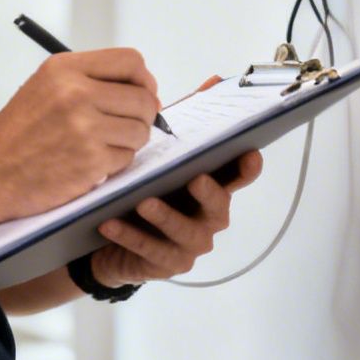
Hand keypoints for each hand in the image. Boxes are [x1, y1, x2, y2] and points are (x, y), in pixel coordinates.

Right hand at [0, 48, 161, 221]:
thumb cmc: (17, 132)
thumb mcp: (46, 87)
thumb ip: (92, 81)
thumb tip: (148, 92)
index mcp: (65, 69)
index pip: (131, 61)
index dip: (143, 80)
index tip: (139, 94)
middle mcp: (77, 93)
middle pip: (143, 98)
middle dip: (142, 115)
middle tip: (123, 127)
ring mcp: (85, 128)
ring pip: (140, 130)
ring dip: (129, 141)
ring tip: (102, 145)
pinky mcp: (91, 162)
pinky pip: (127, 157)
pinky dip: (115, 163)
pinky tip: (91, 163)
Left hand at [91, 151, 264, 285]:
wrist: (115, 244)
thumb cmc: (143, 195)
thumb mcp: (155, 167)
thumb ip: (173, 137)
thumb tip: (192, 95)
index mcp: (210, 191)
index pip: (235, 178)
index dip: (246, 169)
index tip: (250, 155)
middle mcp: (208, 219)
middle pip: (218, 207)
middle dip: (210, 193)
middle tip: (195, 179)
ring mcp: (191, 245)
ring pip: (184, 232)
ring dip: (165, 216)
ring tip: (143, 203)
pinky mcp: (169, 264)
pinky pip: (150, 250)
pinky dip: (129, 235)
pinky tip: (109, 224)